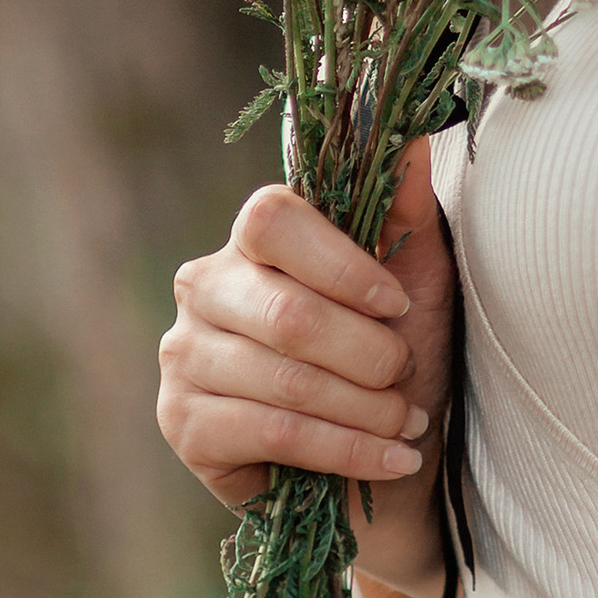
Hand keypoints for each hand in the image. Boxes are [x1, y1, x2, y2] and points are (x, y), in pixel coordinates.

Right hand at [157, 143, 456, 514]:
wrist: (380, 462)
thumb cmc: (396, 359)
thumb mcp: (416, 282)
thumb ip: (405, 212)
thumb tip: (414, 135)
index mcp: (255, 238)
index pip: (271, 219)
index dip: (341, 265)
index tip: (398, 305)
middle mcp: (205, 285)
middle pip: (288, 313)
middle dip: (369, 355)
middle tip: (405, 376)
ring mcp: (184, 354)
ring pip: (286, 380)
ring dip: (365, 409)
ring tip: (404, 423)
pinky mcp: (181, 422)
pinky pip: (273, 432)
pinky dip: (345, 450)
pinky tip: (387, 459)